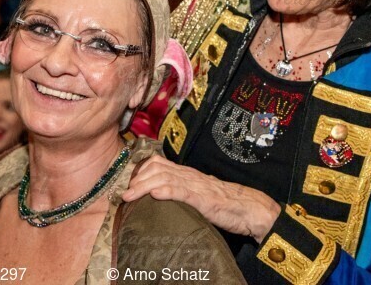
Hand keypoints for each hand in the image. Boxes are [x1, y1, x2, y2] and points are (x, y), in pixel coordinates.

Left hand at [122, 155, 280, 242]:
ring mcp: (194, 185)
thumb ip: (178, 192)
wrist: (246, 207)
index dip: (137, 171)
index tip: (125, 184)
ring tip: (129, 196)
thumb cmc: (221, 203)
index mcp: (185, 173)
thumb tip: (156, 197)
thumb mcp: (195, 194)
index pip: (156, 163)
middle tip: (123, 193)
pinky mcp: (202, 198)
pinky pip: (181, 190)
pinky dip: (165, 191)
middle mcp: (187, 175)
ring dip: (142, 186)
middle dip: (135, 179)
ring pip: (163, 177)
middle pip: (155, 167)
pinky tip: (154, 194)